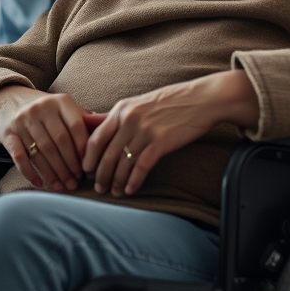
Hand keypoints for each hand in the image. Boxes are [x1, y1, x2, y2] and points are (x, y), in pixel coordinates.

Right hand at [0, 86, 91, 191]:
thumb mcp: (64, 108)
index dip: (83, 148)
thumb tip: (107, 130)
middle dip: (70, 165)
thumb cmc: (46, 110)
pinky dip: (30, 173)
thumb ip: (84, 119)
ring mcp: (22, 121)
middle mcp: (41, 108)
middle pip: (59, 141)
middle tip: (77, 182)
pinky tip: (40, 184)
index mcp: (60, 101)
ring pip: (42, 151)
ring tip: (63, 187)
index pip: (76, 126)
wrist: (8, 101)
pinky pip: (20, 157)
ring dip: (54, 173)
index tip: (88, 166)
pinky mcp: (8, 134)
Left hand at [82, 72, 256, 196]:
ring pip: (122, 163)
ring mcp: (145, 131)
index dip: (88, 159)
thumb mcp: (139, 103)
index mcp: (121, 109)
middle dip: (100, 175)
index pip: (95, 139)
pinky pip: (141, 167)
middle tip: (98, 188)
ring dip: (115, 181)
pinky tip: (130, 189)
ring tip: (114, 191)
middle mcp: (129, 119)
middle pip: (106, 155)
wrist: (202, 99)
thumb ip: (118, 117)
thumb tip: (94, 125)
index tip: (87, 171)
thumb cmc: (171, 102)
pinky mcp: (161, 142)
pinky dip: (133, 181)